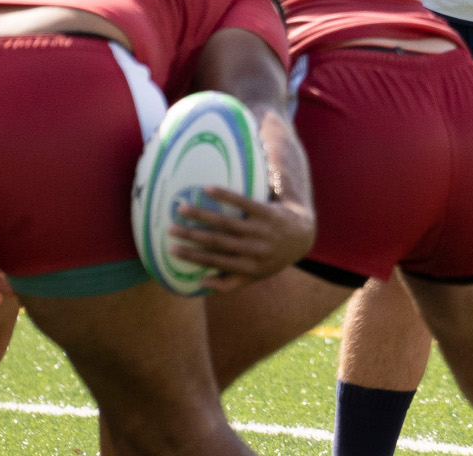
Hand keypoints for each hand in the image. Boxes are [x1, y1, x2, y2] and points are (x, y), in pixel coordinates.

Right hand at [169, 186, 316, 292]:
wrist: (302, 236)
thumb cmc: (272, 257)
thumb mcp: (255, 276)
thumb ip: (230, 283)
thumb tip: (200, 283)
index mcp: (249, 269)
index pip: (215, 262)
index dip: (193, 257)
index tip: (172, 250)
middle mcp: (255, 251)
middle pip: (217, 242)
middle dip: (191, 236)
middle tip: (170, 228)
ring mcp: (263, 231)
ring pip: (227, 222)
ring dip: (202, 215)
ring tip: (181, 208)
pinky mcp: (269, 212)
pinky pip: (244, 202)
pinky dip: (225, 195)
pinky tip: (207, 189)